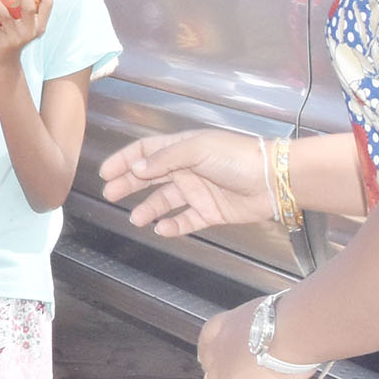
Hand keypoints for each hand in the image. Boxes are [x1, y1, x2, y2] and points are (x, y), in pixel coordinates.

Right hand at [99, 127, 277, 236]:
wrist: (273, 181)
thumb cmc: (235, 158)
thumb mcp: (197, 149)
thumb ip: (165, 159)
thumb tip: (135, 167)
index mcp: (182, 149)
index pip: (146, 152)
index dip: (125, 160)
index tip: (105, 173)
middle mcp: (186, 169)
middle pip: (150, 177)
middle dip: (129, 185)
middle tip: (111, 195)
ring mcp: (198, 192)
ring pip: (165, 201)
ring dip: (148, 209)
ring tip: (136, 218)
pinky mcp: (210, 212)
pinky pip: (185, 220)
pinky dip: (172, 225)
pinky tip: (162, 229)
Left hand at [196, 300, 311, 378]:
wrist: (290, 331)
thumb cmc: (293, 323)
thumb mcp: (277, 321)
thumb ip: (272, 333)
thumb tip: (287, 342)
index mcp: (229, 324)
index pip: (209, 338)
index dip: (209, 350)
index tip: (210, 358)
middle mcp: (219, 346)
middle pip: (210, 364)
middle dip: (218, 375)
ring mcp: (221, 369)